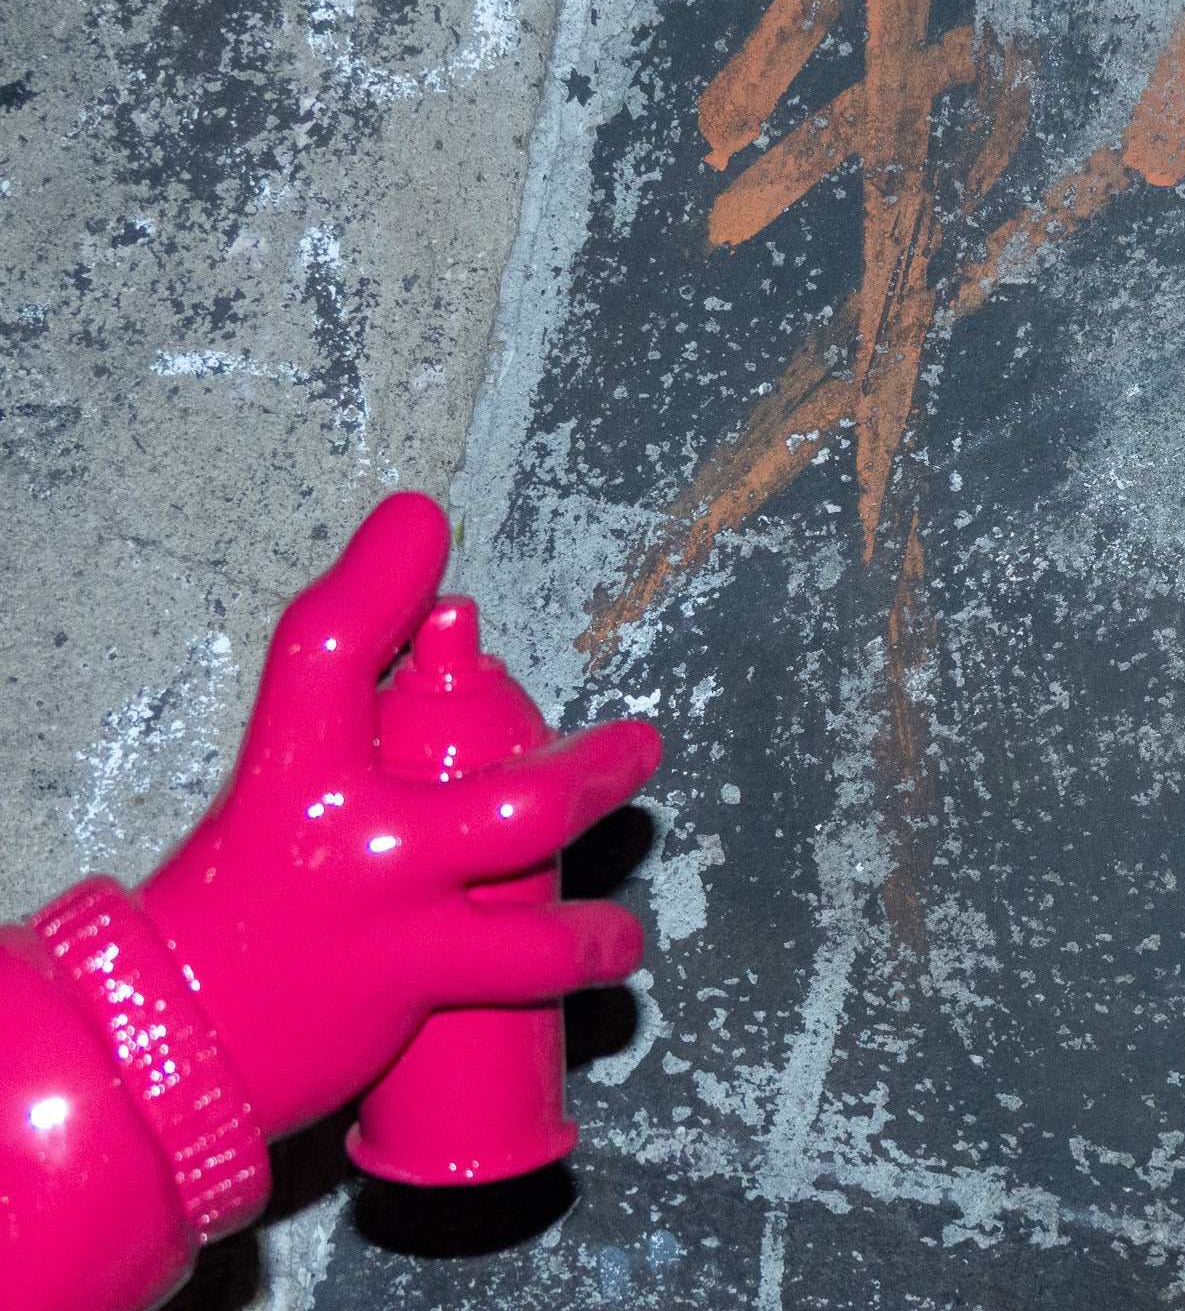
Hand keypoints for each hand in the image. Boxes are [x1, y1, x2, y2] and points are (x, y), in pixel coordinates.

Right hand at [138, 493, 659, 1137]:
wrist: (160, 1041)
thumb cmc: (228, 913)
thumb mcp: (271, 805)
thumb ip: (342, 743)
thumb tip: (430, 652)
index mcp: (288, 770)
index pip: (328, 646)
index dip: (378, 578)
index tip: (421, 524)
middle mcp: (348, 830)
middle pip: (505, 781)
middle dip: (593, 765)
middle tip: (643, 747)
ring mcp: (390, 912)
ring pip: (533, 862)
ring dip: (605, 877)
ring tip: (637, 894)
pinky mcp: (417, 983)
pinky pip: (533, 963)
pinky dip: (586, 951)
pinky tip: (618, 947)